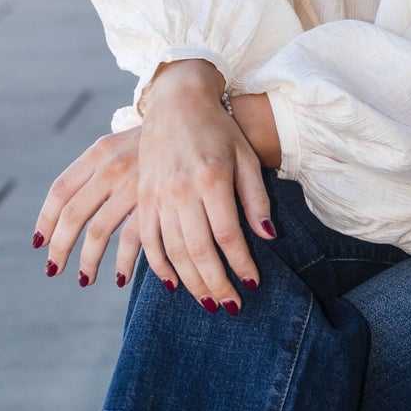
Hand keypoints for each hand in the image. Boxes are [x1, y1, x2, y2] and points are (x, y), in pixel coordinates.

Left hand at [33, 129, 144, 289]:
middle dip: (60, 248)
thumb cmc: (153, 140)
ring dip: (87, 262)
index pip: (60, 190)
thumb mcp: (119, 145)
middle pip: (72, 215)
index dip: (46, 220)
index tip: (39, 243)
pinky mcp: (156, 201)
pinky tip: (120, 278)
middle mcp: (110, 167)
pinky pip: (131, 240)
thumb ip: (95, 171)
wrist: (193, 117)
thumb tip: (67, 209)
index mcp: (97, 153)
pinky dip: (123, 263)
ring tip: (85, 279)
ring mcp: (132, 185)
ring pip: (97, 232)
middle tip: (54, 269)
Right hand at [134, 61, 274, 307]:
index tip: (253, 285)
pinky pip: (147, 240)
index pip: (228, 235)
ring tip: (208, 303)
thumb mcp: (245, 157)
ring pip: (172, 251)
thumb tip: (267, 236)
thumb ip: (255, 198)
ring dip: (191, 282)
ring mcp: (157, 195)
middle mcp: (181, 190)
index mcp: (211, 178)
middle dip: (216, 284)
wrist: (176, 102)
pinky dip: (159, 266)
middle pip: (198, 251)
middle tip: (231, 307)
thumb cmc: (218, 130)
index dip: (240, 265)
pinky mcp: (143, 198)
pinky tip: (173, 285)